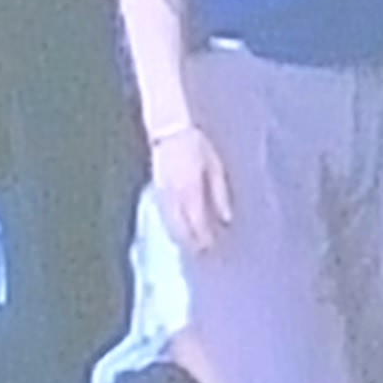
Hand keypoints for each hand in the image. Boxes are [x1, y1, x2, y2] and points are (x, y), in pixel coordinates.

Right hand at [150, 124, 234, 254]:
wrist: (169, 128)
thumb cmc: (197, 144)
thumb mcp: (214, 166)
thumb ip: (219, 193)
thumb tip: (225, 218)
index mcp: (190, 190)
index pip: (197, 223)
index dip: (204, 238)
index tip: (212, 247)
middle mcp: (174, 196)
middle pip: (182, 228)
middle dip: (192, 242)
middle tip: (203, 253)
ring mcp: (162, 193)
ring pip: (170, 224)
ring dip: (180, 237)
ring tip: (191, 247)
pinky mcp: (156, 189)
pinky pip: (164, 214)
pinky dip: (171, 225)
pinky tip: (177, 230)